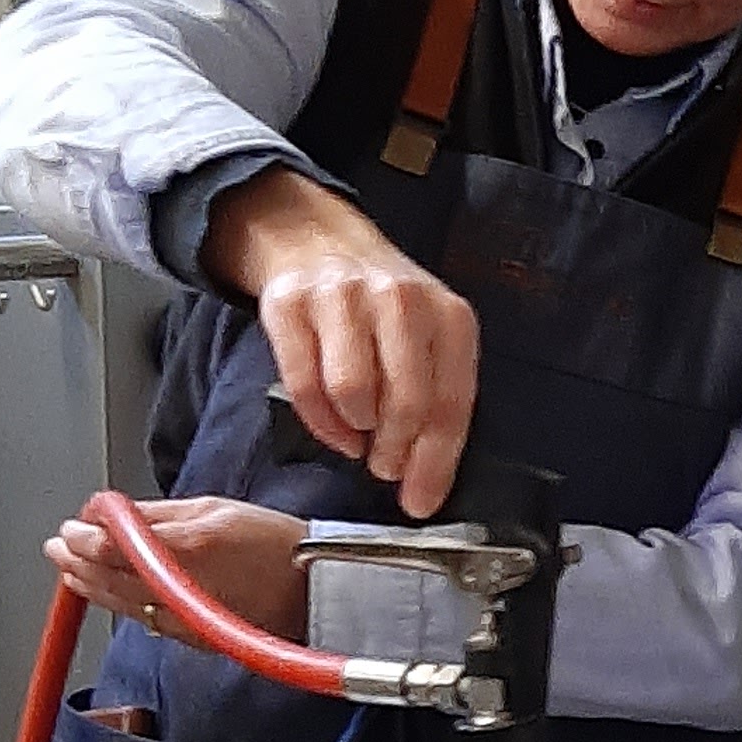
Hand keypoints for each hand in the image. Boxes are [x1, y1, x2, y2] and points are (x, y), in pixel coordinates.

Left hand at [47, 495, 309, 643]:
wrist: (314, 590)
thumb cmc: (275, 544)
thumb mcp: (215, 508)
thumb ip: (158, 513)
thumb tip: (114, 513)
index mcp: (182, 548)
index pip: (110, 544)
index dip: (83, 533)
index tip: (73, 523)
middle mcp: (175, 588)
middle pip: (106, 576)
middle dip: (76, 559)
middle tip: (59, 545)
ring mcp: (179, 618)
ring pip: (117, 602)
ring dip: (89, 583)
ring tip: (72, 569)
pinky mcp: (187, 635)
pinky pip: (141, 617)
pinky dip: (117, 601)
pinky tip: (107, 590)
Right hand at [202, 166, 479, 519]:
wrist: (318, 241)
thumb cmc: (382, 306)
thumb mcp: (429, 337)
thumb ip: (436, 400)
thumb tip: (425, 483)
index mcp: (448, 314)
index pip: (451, 402)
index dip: (435, 462)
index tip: (421, 500)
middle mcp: (400, 300)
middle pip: (405, 402)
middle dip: (395, 450)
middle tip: (386, 465)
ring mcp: (343, 298)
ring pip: (353, 394)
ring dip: (356, 432)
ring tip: (360, 434)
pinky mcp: (290, 305)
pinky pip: (304, 385)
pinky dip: (320, 422)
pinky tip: (334, 427)